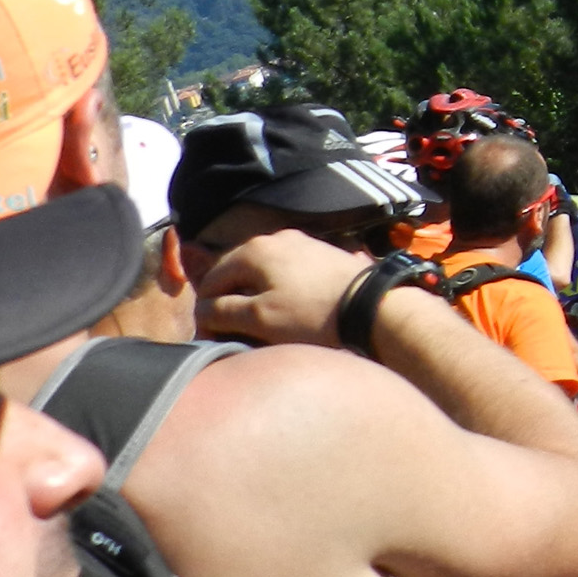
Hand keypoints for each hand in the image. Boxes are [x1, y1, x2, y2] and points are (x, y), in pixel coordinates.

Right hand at [195, 229, 371, 348]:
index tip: (214, 338)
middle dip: (232, 304)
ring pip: (265, 275)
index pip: (212, 280)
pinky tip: (290, 315)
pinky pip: (289, 275)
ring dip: (257, 300)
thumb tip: (202, 310)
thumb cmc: (312, 315)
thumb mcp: (258, 318)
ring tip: (263, 329)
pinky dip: (281, 294)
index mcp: (254, 249)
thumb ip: (221, 311)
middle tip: (236, 335)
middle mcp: (277, 238)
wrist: (375, 307)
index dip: (207, 312)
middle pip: (238, 275)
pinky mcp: (325, 256)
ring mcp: (304, 244)